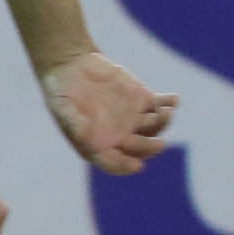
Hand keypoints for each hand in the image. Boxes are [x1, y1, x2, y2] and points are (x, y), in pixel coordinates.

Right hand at [39, 52, 176, 175]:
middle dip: (149, 148)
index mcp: (97, 144)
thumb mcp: (60, 106)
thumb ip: (73, 122)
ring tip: (165, 111)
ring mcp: (133, 118)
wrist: (70, 67)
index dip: (125, 166)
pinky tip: (173, 100)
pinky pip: (160, 105)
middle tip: (159, 144)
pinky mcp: (142, 100)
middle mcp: (119, 136)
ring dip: (163, 123)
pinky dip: (169, 103)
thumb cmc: (60, 91)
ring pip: (155, 128)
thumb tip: (84, 137)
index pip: (114, 162)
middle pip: (140, 148)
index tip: (136, 165)